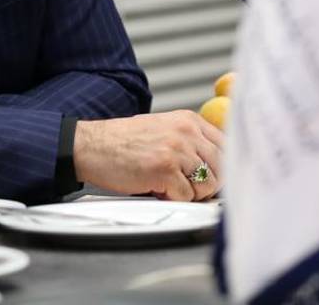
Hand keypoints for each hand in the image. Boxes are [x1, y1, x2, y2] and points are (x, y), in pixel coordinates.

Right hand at [72, 111, 223, 200]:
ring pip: (208, 186)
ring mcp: (177, 150)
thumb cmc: (122, 142)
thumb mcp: (163, 129)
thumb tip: (219, 165)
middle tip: (185, 186)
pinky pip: (186, 197)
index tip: (211, 178)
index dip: (221, 168)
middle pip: (222, 169)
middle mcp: (187, 131)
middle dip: (207, 185)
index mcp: (189, 120)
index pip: (227, 146)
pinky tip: (154, 187)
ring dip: (189, 193)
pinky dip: (172, 199)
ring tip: (167, 184)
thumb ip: (191, 140)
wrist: (91, 145)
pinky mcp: (165, 169)